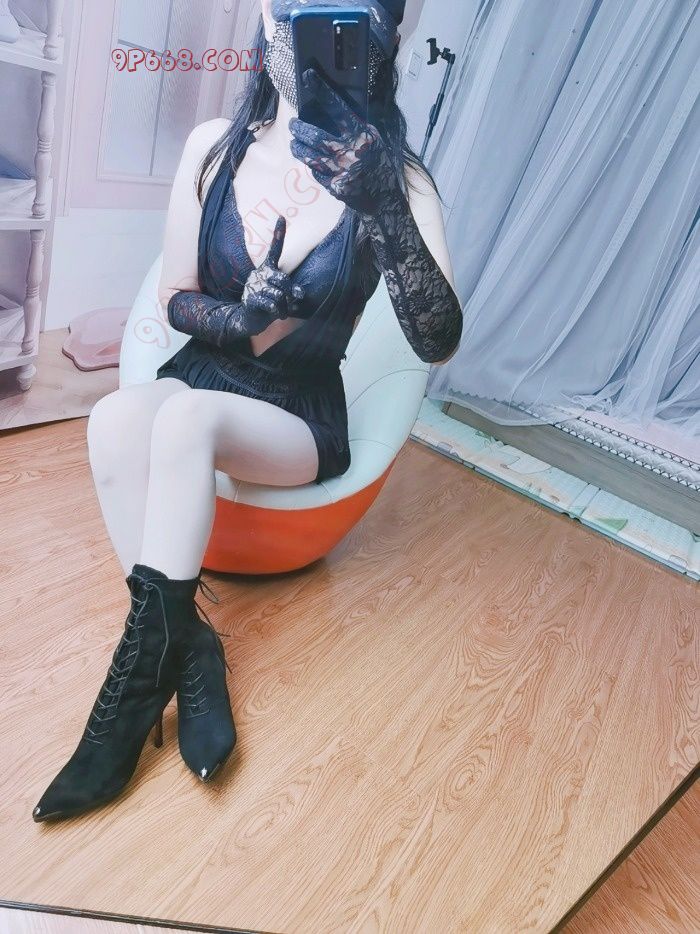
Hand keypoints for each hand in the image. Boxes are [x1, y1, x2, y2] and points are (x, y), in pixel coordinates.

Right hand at [242, 215, 304, 320]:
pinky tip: (275, 314)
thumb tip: (300, 293)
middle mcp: (259, 274)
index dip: (278, 234)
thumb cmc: (268, 305)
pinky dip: (277, 311)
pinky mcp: (251, 299)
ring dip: (285, 307)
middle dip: (290, 293)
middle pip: (284, 279)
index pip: (274, 250)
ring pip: (279, 294)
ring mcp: (254, 286)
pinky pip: (271, 304)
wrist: (249, 319)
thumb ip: (292, 291)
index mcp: (267, 269)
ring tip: (282, 312)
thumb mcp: (282, 295)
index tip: (282, 217)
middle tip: (290, 303)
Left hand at [288, 67, 400, 216]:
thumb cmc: (379, 165)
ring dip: (298, 147)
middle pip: (315, 135)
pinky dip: (313, 166)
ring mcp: (342, 171)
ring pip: (310, 155)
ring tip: (295, 143)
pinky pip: (316, 172)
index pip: (339, 108)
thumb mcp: (374, 140)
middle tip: (294, 125)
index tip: (308, 76)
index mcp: (362, 135)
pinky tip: (312, 163)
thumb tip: (332, 110)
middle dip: (300, 128)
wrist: (385, 198)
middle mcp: (351, 152)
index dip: (322, 91)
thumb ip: (356, 128)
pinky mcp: (335, 186)